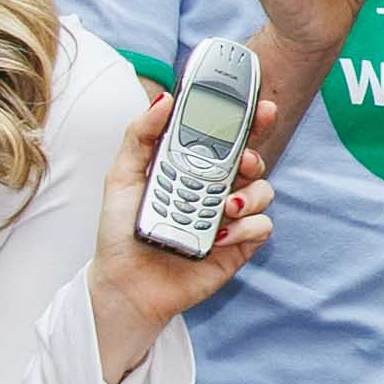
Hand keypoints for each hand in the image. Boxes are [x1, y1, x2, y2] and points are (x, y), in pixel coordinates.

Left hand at [92, 127, 270, 354]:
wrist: (125, 283)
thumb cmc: (120, 232)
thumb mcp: (122, 176)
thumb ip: (140, 134)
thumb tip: (165, 99)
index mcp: (193, 167)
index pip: (226, 136)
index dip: (248, 118)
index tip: (261, 106)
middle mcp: (216, 188)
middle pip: (253, 159)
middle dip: (255, 153)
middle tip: (244, 160)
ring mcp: (229, 217)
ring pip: (263, 191)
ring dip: (249, 195)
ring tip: (224, 207)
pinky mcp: (239, 245)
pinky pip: (262, 226)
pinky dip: (245, 228)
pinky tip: (219, 236)